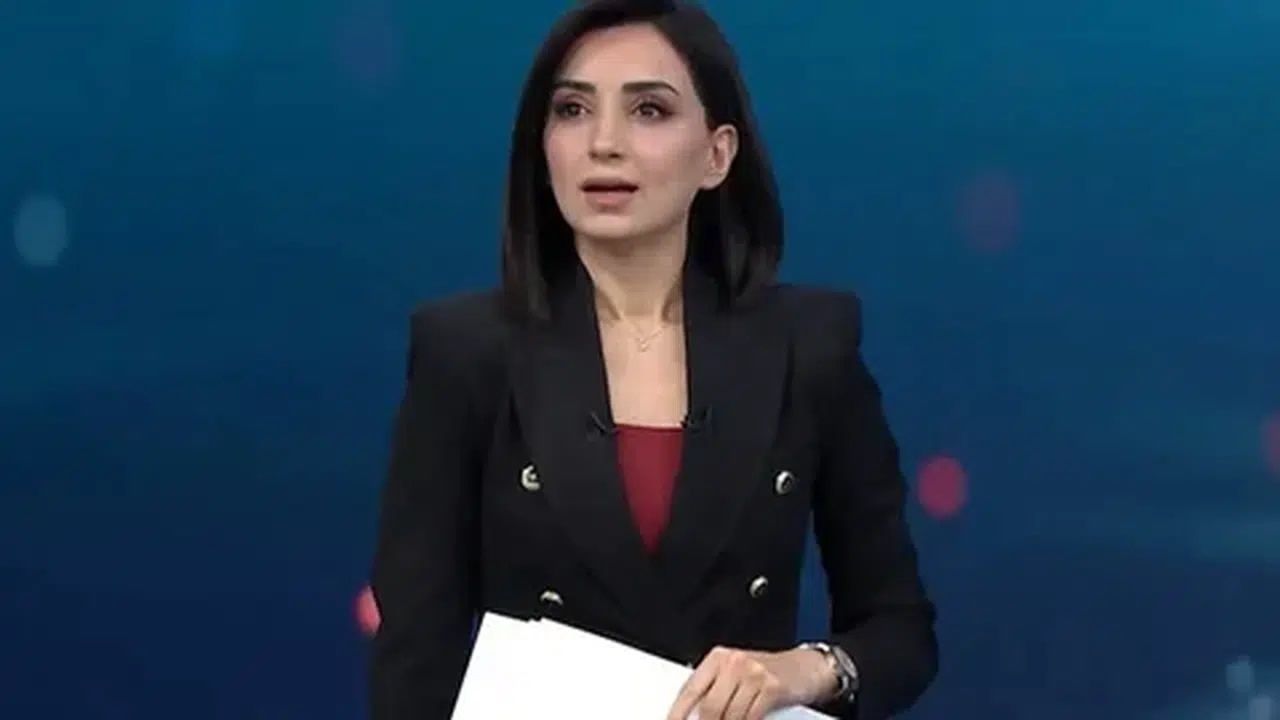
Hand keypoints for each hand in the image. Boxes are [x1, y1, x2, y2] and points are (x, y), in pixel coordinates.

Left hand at [666, 646, 837, 719]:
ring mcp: (753, 674)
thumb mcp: (739, 673)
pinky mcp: (771, 688)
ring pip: (728, 715)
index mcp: (720, 658)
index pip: (690, 689)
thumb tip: (692, 713)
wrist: (808, 667)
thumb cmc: (771, 672)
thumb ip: (716, 689)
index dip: (679, 712)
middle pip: (709, 706)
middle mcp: (734, 662)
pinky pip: (750, 717)